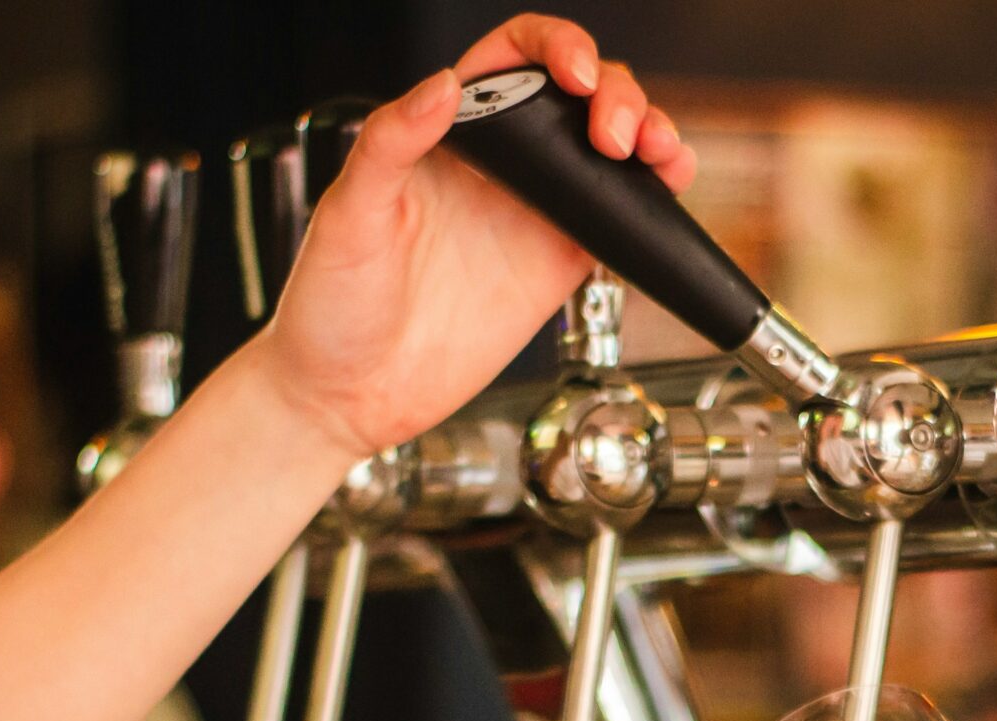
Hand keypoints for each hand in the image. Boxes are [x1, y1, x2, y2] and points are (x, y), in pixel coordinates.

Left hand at [254, 15, 697, 460]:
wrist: (349, 396)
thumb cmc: (331, 305)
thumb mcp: (349, 213)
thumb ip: (390, 142)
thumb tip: (444, 86)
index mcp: (447, 133)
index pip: (512, 57)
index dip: (554, 48)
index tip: (573, 77)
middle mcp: (500, 165)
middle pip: (579, 94)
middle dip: (616, 94)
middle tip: (616, 135)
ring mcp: (536, 214)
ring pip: (612, 149)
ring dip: (652, 134)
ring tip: (659, 154)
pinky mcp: (560, 266)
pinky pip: (621, 220)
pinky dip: (655, 200)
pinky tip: (664, 194)